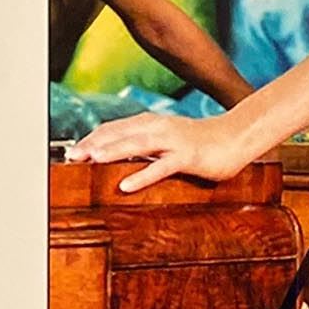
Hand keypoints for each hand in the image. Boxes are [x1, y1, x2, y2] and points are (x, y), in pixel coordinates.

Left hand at [66, 112, 245, 192]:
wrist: (237, 136)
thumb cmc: (202, 142)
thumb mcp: (168, 139)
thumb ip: (146, 145)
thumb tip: (120, 155)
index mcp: (151, 123)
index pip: (114, 128)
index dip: (92, 138)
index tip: (73, 151)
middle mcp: (159, 127)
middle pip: (120, 133)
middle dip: (93, 144)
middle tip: (72, 156)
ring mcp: (173, 141)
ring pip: (136, 145)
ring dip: (112, 152)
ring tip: (91, 161)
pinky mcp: (187, 156)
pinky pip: (161, 167)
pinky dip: (142, 175)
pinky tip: (125, 185)